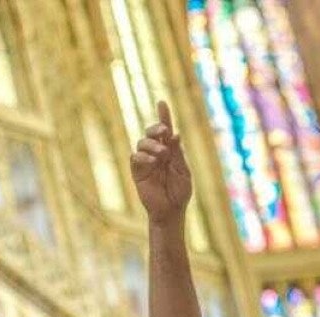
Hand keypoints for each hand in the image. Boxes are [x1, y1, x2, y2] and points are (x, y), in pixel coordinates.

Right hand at [130, 100, 191, 225]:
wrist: (171, 211)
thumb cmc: (180, 193)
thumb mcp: (183, 171)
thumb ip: (178, 154)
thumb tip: (175, 134)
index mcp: (170, 152)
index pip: (166, 131)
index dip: (163, 116)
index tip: (162, 102)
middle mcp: (156, 154)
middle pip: (151, 133)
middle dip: (156, 128)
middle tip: (164, 131)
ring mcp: (146, 162)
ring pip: (142, 143)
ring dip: (153, 144)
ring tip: (163, 153)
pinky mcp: (137, 172)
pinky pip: (136, 158)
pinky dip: (144, 156)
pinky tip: (154, 161)